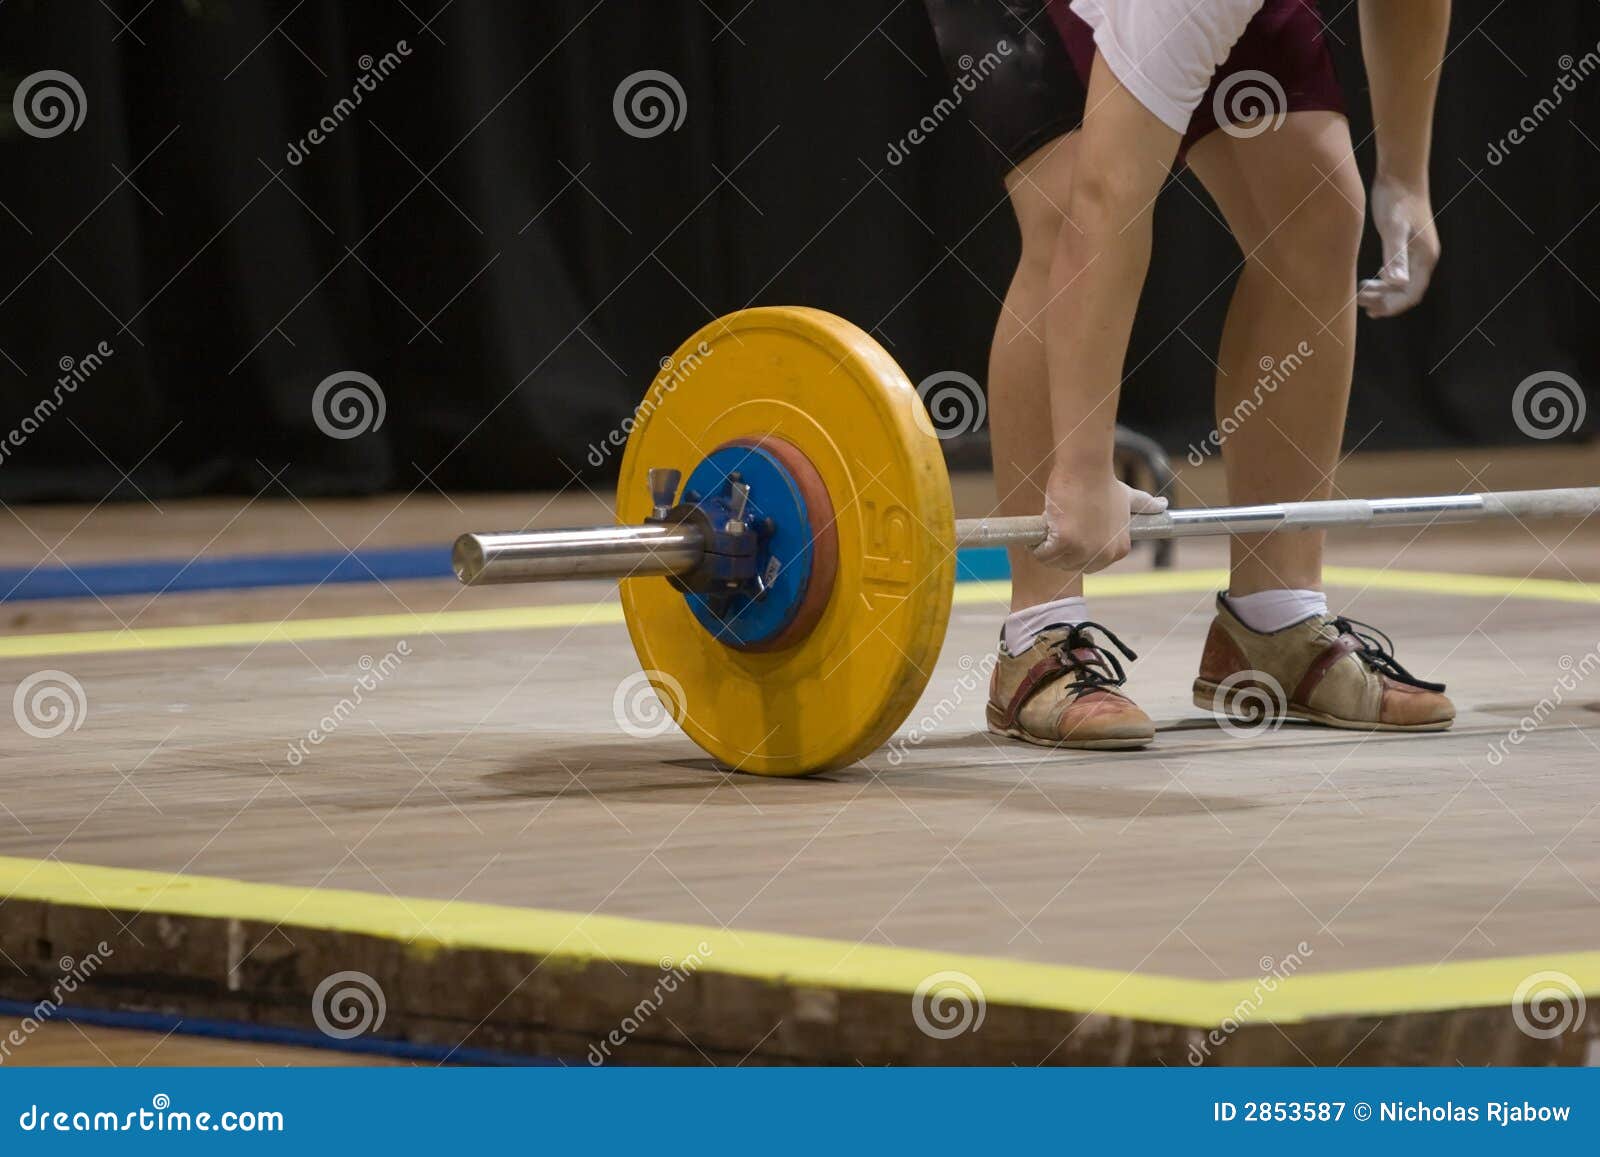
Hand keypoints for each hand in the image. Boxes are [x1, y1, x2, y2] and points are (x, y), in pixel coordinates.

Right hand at [1034, 464, 1167, 572]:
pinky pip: (1042, 554)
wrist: (1087, 469)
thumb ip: (1144, 505)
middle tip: (1058, 527)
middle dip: (1059, 550)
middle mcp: (1104, 555)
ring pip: (1054, 561)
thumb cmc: (1103, 482)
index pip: (1088, 564)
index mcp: (1119, 550)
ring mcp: (1084, 550)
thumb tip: (1163, 505)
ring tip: (1050, 525)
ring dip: (1045, 548)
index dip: (1075, 548)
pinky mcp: (1064, 542)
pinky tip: (1040, 528)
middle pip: (1070, 565)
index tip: (1071, 531)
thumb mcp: (1127, 498)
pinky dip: (1036, 545)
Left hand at [1358, 176, 1438, 318]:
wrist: (1401, 173)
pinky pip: (1398, 270)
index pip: (1412, 294)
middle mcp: (1424, 256)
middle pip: (1407, 291)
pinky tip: (1369, 280)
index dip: (1392, 307)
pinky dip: (1384, 280)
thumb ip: (1395, 256)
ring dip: (1383, 292)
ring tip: (1360, 293)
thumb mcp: (1393, 228)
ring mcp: (1416, 249)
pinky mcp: (1406, 242)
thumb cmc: (1396, 199)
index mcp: (1425, 257)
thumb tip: (1396, 283)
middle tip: (1358, 301)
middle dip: (1385, 301)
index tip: (1371, 311)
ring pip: (1402, 281)